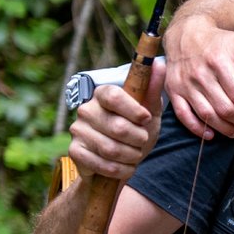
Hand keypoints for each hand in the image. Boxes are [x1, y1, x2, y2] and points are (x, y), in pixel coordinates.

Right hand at [68, 62, 165, 181]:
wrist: (122, 159)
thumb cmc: (137, 129)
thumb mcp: (149, 110)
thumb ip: (153, 88)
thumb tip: (159, 63)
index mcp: (103, 94)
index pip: (114, 96)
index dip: (133, 110)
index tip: (145, 119)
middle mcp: (86, 109)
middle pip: (118, 127)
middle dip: (139, 139)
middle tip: (141, 141)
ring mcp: (77, 131)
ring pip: (112, 148)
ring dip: (132, 156)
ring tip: (134, 154)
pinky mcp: (75, 152)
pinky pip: (103, 164)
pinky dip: (121, 169)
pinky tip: (124, 166)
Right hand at [164, 13, 233, 138]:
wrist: (185, 33)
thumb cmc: (217, 40)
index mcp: (218, 62)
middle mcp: (200, 75)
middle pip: (224, 108)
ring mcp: (184, 84)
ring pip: (206, 115)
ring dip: (224, 128)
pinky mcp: (173, 90)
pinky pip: (183, 115)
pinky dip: (196, 128)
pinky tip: (210, 134)